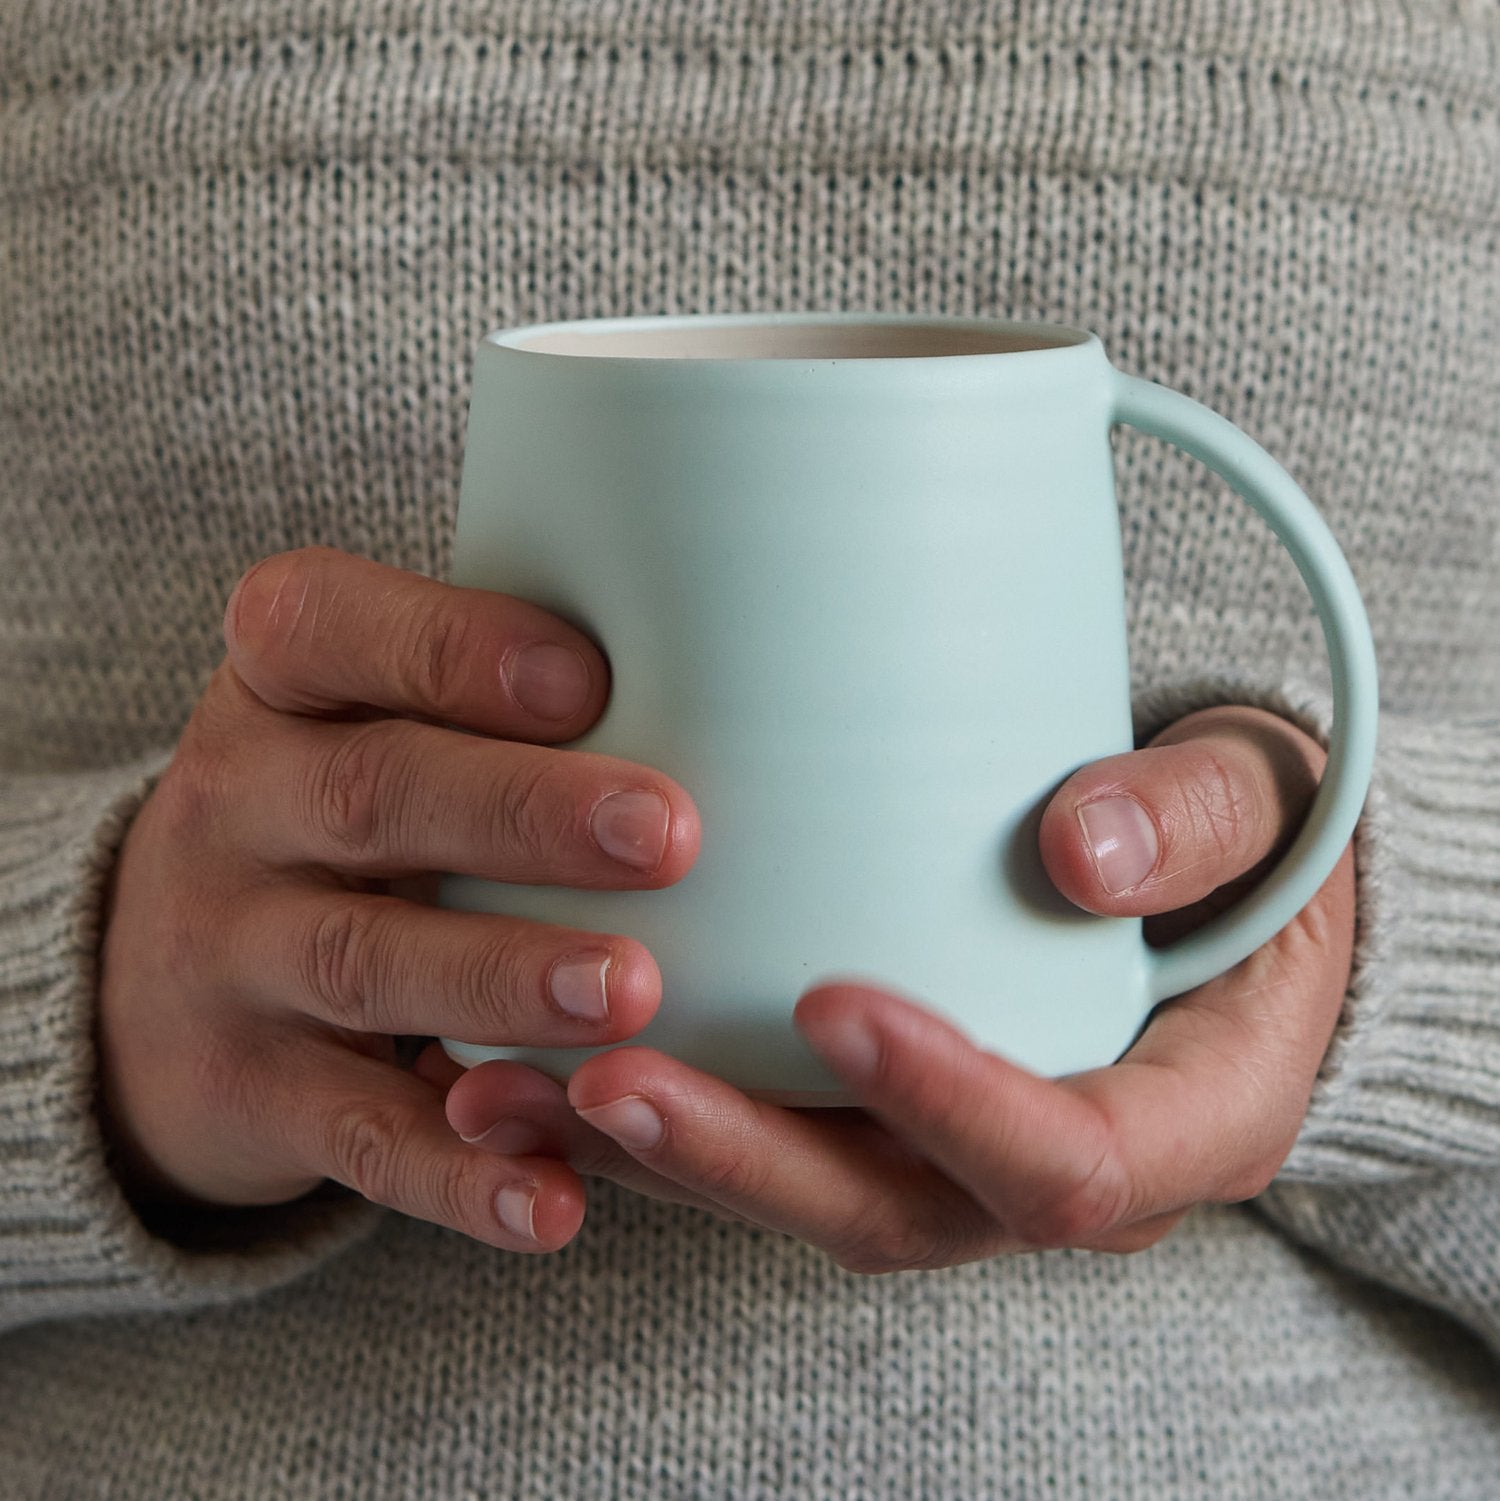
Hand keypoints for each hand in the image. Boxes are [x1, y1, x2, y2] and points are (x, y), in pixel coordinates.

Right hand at [97, 547, 698, 1249]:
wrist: (152, 977)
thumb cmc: (339, 809)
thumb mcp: (365, 716)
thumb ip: (489, 691)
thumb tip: (726, 666)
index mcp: (278, 686)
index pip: (325, 627)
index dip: (450, 648)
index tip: (587, 678)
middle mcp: (236, 807)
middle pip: (372, 794)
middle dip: (521, 813)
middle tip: (665, 833)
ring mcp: (228, 955)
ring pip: (367, 960)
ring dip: (502, 977)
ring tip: (630, 992)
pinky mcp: (245, 1092)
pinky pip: (353, 1133)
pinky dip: (455, 1169)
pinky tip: (551, 1198)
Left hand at [442, 704, 1353, 1268]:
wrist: (1228, 898)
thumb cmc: (1250, 854)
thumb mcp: (1259, 816)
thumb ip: (1194, 823)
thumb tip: (1080, 850)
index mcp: (1177, 1122)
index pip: (1063, 1166)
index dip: (947, 1103)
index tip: (835, 1002)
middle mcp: (1052, 1170)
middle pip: (890, 1210)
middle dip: (741, 1155)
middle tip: (606, 1075)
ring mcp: (958, 1160)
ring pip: (799, 1193)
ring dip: (652, 1153)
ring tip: (505, 1084)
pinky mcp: (886, 1123)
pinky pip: (765, 1147)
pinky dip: (650, 1122)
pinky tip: (533, 1067)